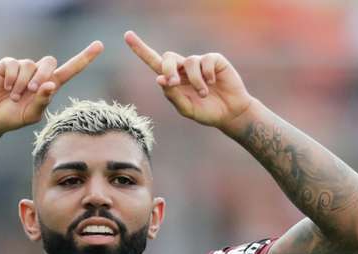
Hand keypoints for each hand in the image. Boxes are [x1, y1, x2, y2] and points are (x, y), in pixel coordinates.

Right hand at [0, 41, 103, 134]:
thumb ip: (42, 101)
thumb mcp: (32, 115)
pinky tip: (7, 88)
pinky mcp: (8, 64)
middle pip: (49, 62)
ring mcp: (24, 67)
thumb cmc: (15, 117)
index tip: (99, 46)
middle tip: (32, 91)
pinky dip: (12, 79)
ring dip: (23, 83)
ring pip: (30, 65)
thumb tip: (50, 85)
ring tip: (14, 96)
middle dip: (42, 76)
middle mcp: (38, 73)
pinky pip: (14, 64)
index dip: (84, 58)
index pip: (70, 69)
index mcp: (50, 85)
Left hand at [124, 31, 253, 132]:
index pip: (154, 62)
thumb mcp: (186, 109)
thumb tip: (159, 79)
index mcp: (173, 80)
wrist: (230, 113)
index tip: (127, 36)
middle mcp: (184, 68)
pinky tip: (213, 83)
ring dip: (194, 80)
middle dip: (168, 68)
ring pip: (188, 62)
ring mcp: (199, 63)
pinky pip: (205, 61)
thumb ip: (172, 96)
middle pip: (168, 57)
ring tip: (204, 93)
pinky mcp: (214, 60)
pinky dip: (207, 75)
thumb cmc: (207, 112)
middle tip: (173, 82)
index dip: (140, 49)